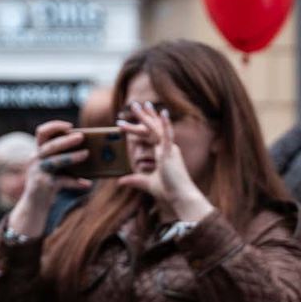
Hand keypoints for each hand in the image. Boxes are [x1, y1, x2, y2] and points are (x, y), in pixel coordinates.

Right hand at [8, 120, 88, 238]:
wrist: (35, 204)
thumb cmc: (51, 183)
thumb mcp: (58, 169)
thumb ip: (68, 160)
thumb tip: (91, 153)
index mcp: (39, 152)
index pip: (42, 132)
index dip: (54, 126)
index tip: (70, 126)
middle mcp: (36, 159)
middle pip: (50, 145)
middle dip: (66, 140)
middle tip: (82, 137)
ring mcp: (38, 172)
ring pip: (55, 161)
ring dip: (72, 156)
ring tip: (86, 154)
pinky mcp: (43, 185)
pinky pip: (62, 181)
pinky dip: (76, 182)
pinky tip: (87, 184)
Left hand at [117, 102, 213, 223]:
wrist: (180, 197)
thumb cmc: (168, 192)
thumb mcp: (147, 183)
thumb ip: (134, 180)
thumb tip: (119, 182)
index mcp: (164, 154)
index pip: (152, 136)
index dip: (145, 126)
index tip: (139, 117)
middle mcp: (168, 149)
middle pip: (154, 129)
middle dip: (145, 116)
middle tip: (136, 104)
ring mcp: (170, 150)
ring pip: (155, 129)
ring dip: (146, 116)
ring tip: (136, 105)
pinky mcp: (170, 153)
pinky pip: (166, 136)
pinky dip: (164, 124)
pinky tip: (162, 113)